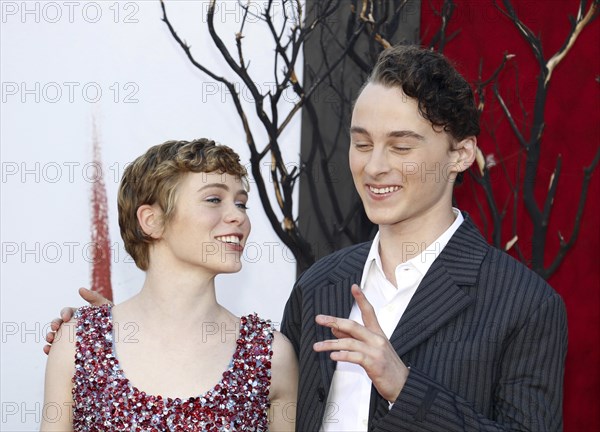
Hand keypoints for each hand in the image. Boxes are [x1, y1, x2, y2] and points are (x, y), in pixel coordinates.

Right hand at [43, 287, 111, 354]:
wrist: (118, 335)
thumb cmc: (110, 319)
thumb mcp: (104, 306)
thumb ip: (93, 297)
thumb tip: (80, 289)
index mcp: (77, 314)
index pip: (67, 312)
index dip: (64, 313)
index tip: (66, 318)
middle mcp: (71, 325)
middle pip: (59, 323)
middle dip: (54, 324)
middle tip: (55, 328)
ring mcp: (69, 337)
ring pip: (55, 336)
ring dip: (50, 336)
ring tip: (50, 339)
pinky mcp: (69, 349)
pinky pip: (57, 350)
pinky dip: (49, 349)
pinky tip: (48, 350)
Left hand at [313, 284, 408, 401]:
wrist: (403, 385)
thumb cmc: (386, 367)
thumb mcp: (371, 349)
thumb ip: (353, 337)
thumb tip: (335, 327)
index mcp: (377, 333)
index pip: (369, 312)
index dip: (361, 299)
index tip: (354, 287)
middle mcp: (377, 339)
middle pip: (353, 325)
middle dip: (334, 320)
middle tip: (319, 319)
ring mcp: (376, 351)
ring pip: (350, 342)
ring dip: (331, 344)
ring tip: (317, 346)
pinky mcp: (374, 364)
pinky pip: (355, 357)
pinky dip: (343, 355)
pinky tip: (333, 356)